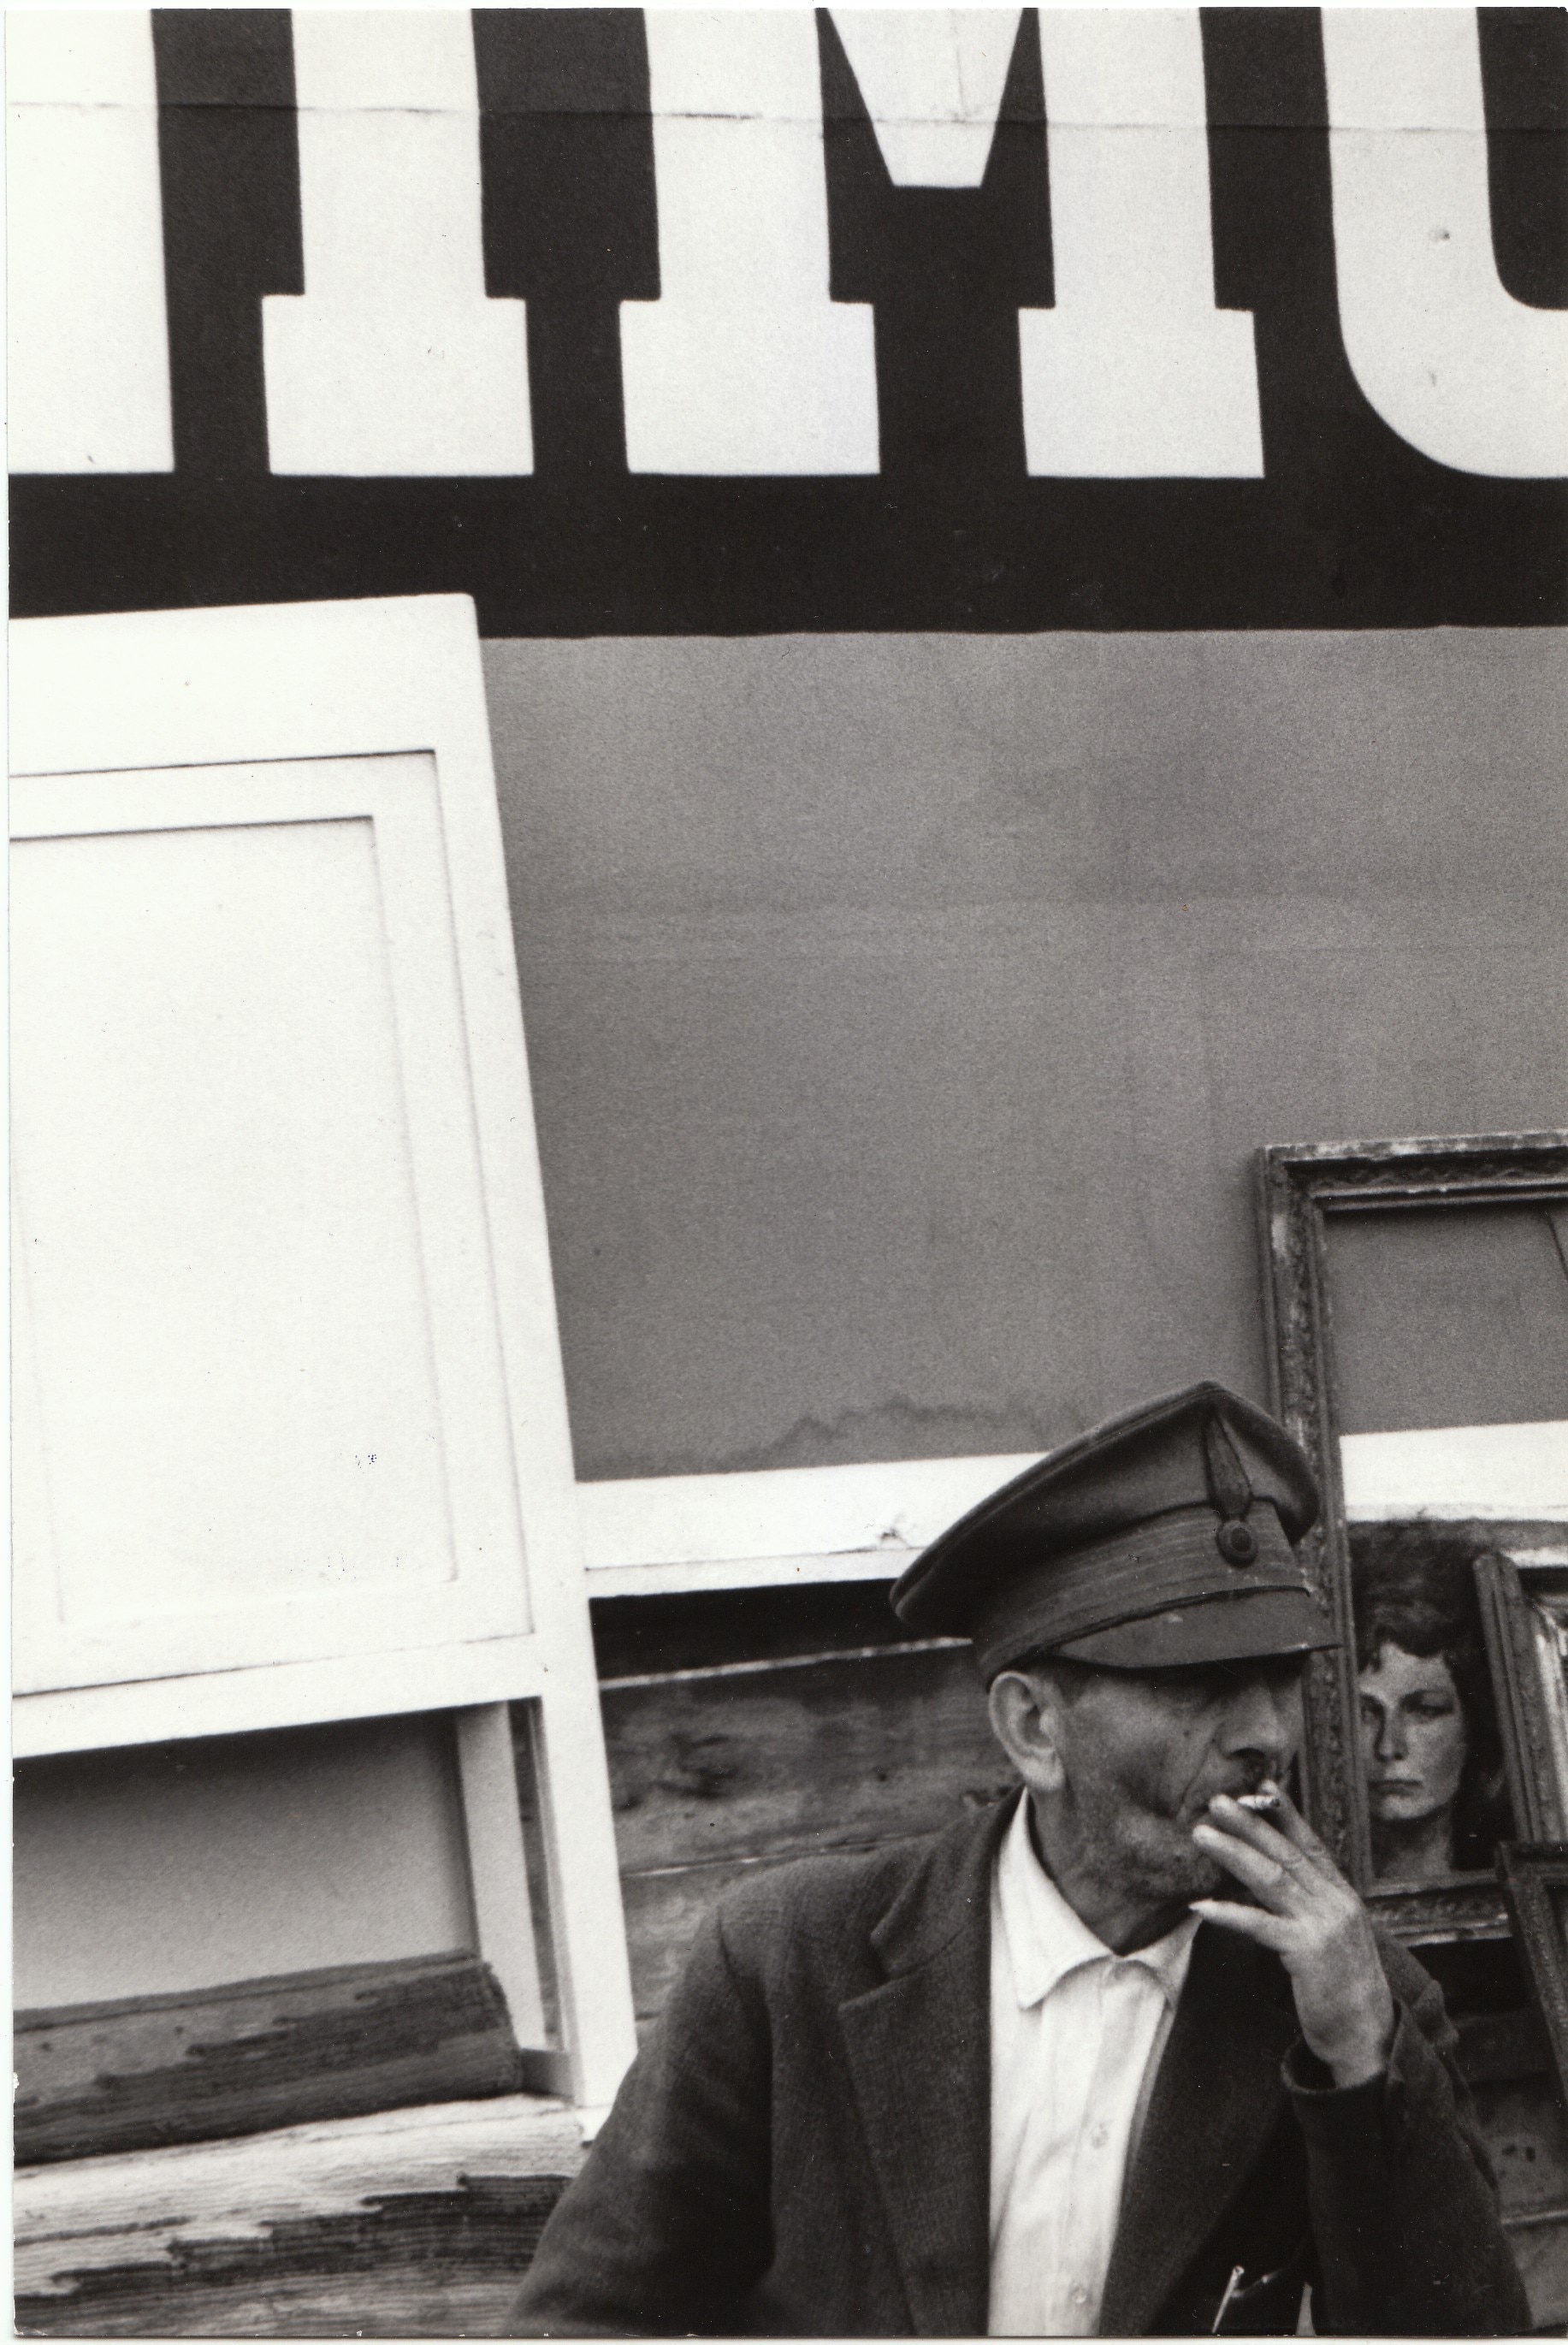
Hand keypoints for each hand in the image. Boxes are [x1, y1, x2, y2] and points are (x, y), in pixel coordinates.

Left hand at [1190, 1782, 1395, 2088]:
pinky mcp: (1307, 1952)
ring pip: (1270, 1878)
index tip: (1262, 1784)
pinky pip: (1259, 1924)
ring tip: (1202, 1835)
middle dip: (1250, 1823)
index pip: (1311, 1845)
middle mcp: (1336, 1903)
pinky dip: (1228, 1912)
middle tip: (1216, 1800)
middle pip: (1286, 1853)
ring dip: (1232, 1853)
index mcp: (1343, 1897)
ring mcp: (1323, 1925)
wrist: (1369, 2039)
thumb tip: (1273, 1883)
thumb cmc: (1345, 1991)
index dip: (1286, 1814)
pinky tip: (1202, 1905)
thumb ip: (1311, 1909)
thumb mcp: (1334, 1939)